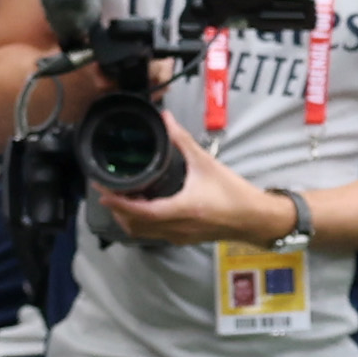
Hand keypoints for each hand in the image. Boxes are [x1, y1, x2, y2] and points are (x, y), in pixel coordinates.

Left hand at [94, 124, 299, 246]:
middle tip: (109, 191)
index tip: (101, 190)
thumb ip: (183, 140)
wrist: (256, 218)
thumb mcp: (207, 163)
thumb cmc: (233, 193)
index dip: (117, 202)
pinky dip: (144, 222)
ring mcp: (179, 237)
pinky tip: (147, 206)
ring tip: (125, 198)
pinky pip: (155, 234)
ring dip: (129, 218)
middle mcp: (175, 228)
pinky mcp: (185, 239)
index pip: (139, 211)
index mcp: (179, 209)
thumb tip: (165, 118)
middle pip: (135, 225)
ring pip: (143, 233)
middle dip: (117, 210)